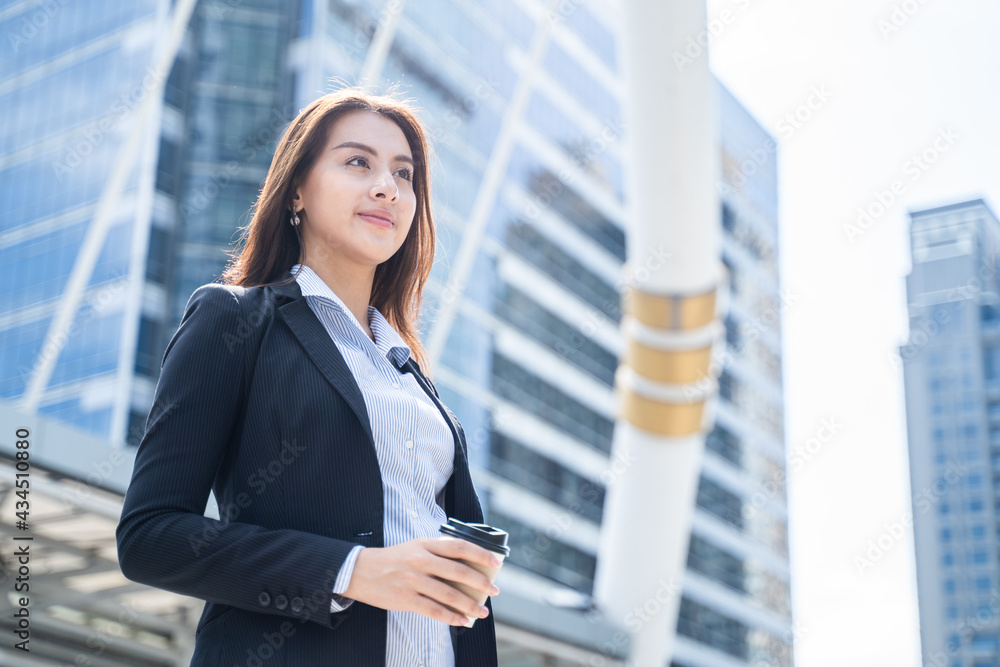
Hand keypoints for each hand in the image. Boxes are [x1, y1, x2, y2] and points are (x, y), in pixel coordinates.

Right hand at [342, 537, 500, 625]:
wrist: (361, 571)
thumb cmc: (395, 559)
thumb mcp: (416, 547)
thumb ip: (439, 553)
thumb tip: (468, 568)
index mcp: (425, 544)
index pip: (459, 547)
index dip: (481, 554)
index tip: (497, 563)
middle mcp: (421, 560)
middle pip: (458, 572)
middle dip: (481, 582)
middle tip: (495, 590)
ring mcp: (413, 580)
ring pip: (449, 594)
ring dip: (470, 604)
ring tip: (482, 611)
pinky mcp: (406, 599)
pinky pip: (434, 610)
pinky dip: (451, 617)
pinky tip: (463, 621)